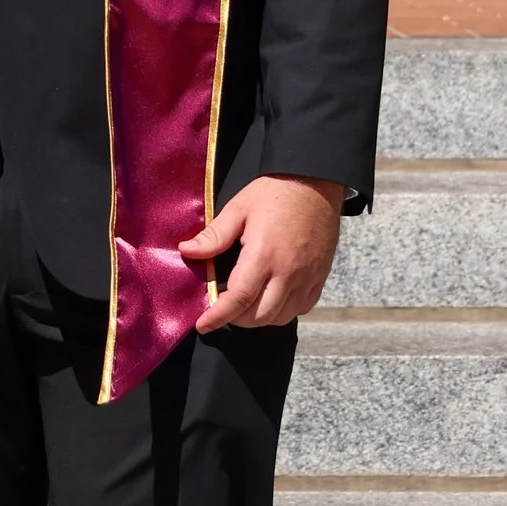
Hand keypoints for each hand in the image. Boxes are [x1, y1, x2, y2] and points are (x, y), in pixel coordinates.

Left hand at [181, 174, 346, 334]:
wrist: (317, 180)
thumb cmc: (274, 192)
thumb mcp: (239, 208)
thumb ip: (214, 235)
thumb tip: (185, 251)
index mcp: (263, 255)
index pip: (239, 299)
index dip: (218, 316)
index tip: (203, 325)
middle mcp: (288, 272)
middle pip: (260, 316)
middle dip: (237, 320)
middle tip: (223, 308)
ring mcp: (307, 277)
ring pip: (282, 317)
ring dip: (260, 317)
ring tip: (246, 304)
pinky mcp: (320, 276)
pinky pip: (302, 308)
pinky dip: (284, 311)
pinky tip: (272, 297)